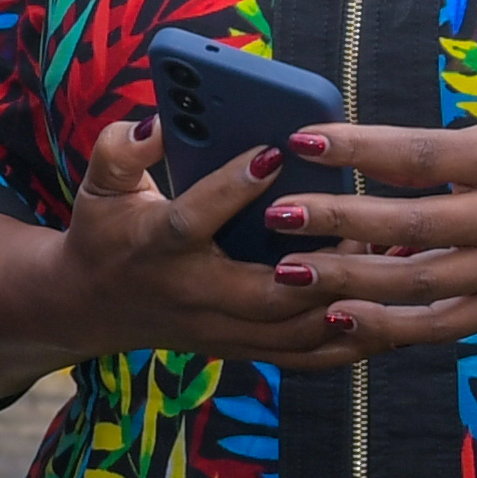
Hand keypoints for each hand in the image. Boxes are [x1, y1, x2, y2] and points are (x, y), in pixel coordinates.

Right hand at [40, 115, 360, 372]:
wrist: (90, 306)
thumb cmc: (106, 231)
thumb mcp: (100, 183)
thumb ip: (123, 148)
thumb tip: (159, 121)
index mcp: (156, 245)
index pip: (193, 220)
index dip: (231, 189)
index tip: (273, 152)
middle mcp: (192, 294)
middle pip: (261, 294)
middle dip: (317, 269)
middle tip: (363, 228)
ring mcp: (218, 330)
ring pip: (289, 333)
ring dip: (343, 307)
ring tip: (386, 267)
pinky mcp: (239, 348)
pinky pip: (298, 356)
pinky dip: (345, 343)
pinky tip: (387, 314)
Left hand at [271, 114, 476, 356]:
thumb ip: (449, 154)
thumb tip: (369, 160)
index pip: (417, 154)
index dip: (356, 148)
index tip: (303, 140)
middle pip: (407, 222)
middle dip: (336, 219)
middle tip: (279, 213)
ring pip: (414, 281)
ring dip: (347, 278)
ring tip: (291, 270)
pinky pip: (439, 325)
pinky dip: (389, 326)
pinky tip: (343, 319)